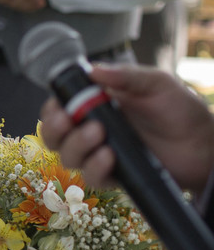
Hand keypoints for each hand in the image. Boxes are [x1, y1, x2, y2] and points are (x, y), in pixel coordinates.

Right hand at [39, 64, 213, 192]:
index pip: (60, 108)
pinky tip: (109, 156)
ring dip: (76, 146)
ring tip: (99, 135)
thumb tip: (92, 70)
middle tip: (69, 122)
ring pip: (68, 157)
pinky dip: (95, 168)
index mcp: (97, 105)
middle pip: (54, 136)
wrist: (206, 146)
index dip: (52, 109)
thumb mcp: (157, 83)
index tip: (59, 107)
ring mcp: (103, 154)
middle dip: (54, 129)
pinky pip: (92, 179)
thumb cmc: (181, 111)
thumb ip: (126, 75)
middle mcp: (94, 130)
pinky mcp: (116, 175)